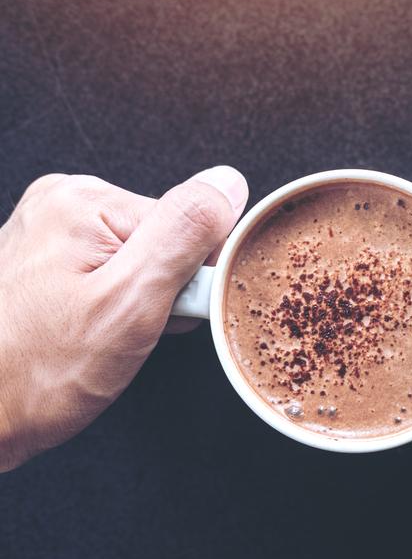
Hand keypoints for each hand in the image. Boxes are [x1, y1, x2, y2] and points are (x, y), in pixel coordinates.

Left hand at [0, 166, 247, 470]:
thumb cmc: (37, 374)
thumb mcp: (130, 303)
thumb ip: (183, 236)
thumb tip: (227, 184)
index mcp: (84, 202)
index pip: (188, 224)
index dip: (192, 278)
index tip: (166, 313)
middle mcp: (63, 205)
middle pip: (166, 239)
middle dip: (166, 292)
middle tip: (132, 332)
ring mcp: (51, 234)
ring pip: (143, 261)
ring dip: (144, 303)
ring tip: (108, 338)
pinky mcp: (48, 263)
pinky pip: (114, 274)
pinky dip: (119, 308)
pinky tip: (96, 334)